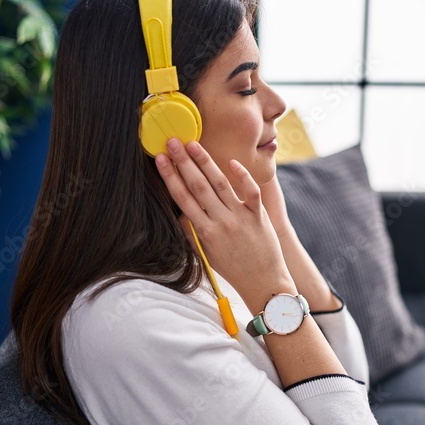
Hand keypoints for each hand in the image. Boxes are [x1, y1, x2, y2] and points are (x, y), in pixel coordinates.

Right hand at [154, 138, 293, 304]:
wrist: (263, 282)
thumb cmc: (233, 269)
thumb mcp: (206, 254)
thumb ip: (192, 233)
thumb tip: (179, 214)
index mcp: (205, 231)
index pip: (182, 198)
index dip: (170, 176)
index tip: (160, 158)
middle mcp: (221, 222)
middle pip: (198, 186)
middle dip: (183, 162)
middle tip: (173, 141)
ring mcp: (240, 217)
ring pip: (220, 184)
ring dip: (205, 162)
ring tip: (193, 145)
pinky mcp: (259, 216)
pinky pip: (251, 192)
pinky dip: (242, 176)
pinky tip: (232, 162)